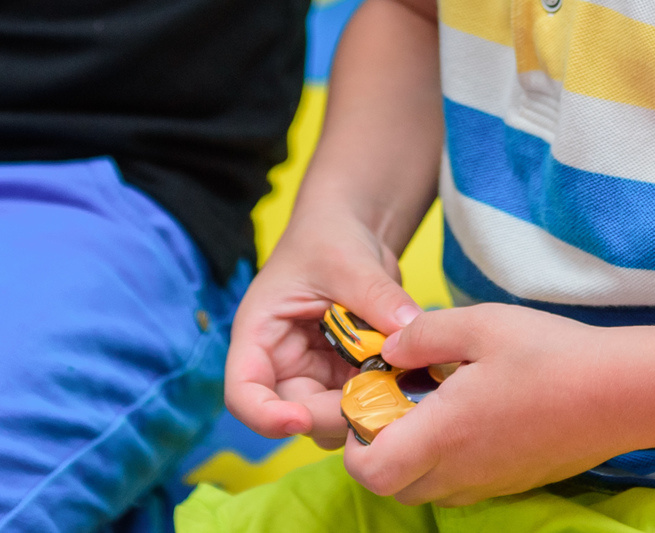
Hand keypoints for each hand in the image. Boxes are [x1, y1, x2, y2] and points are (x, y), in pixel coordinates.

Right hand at [225, 210, 421, 447]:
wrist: (351, 233)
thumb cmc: (329, 238)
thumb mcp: (349, 261)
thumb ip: (376, 296)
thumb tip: (410, 330)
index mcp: (260, 335)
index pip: (244, 392)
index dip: (265, 416)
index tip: (299, 421)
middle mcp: (282, 364)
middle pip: (296, 414)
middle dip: (335, 414)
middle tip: (381, 397)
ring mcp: (317, 376)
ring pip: (332, 420)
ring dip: (365, 411)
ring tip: (399, 381)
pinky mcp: (348, 378)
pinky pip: (362, 405)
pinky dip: (385, 401)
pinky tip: (408, 379)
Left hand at [344, 303, 625, 504]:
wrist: (622, 393)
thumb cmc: (551, 355)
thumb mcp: (480, 324)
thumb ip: (423, 334)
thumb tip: (390, 348)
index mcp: (442, 434)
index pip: (369, 470)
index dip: (354, 440)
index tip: (371, 398)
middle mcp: (460, 471)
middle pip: (392, 485)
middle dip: (381, 448)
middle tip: (399, 398)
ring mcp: (488, 483)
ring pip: (427, 488)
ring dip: (416, 455)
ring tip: (437, 403)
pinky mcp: (512, 483)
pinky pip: (462, 484)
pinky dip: (451, 459)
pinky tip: (474, 413)